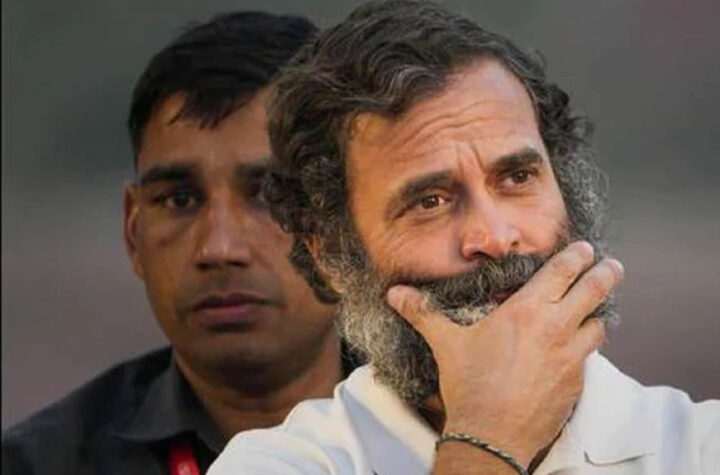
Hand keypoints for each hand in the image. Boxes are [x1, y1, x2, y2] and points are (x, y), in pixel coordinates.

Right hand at [387, 241, 623, 466]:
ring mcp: (570, 358)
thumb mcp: (446, 344)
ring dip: (597, 314)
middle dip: (607, 273)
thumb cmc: (470, 386)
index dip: (578, 256)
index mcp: (527, 312)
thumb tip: (395, 295)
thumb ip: (423, 313)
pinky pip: (589, 357)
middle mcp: (556, 329)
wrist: (491, 436)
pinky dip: (586, 346)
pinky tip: (575, 349)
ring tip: (594, 308)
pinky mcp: (576, 384)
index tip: (585, 249)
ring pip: (599, 326)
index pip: (562, 272)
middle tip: (611, 266)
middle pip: (595, 291)